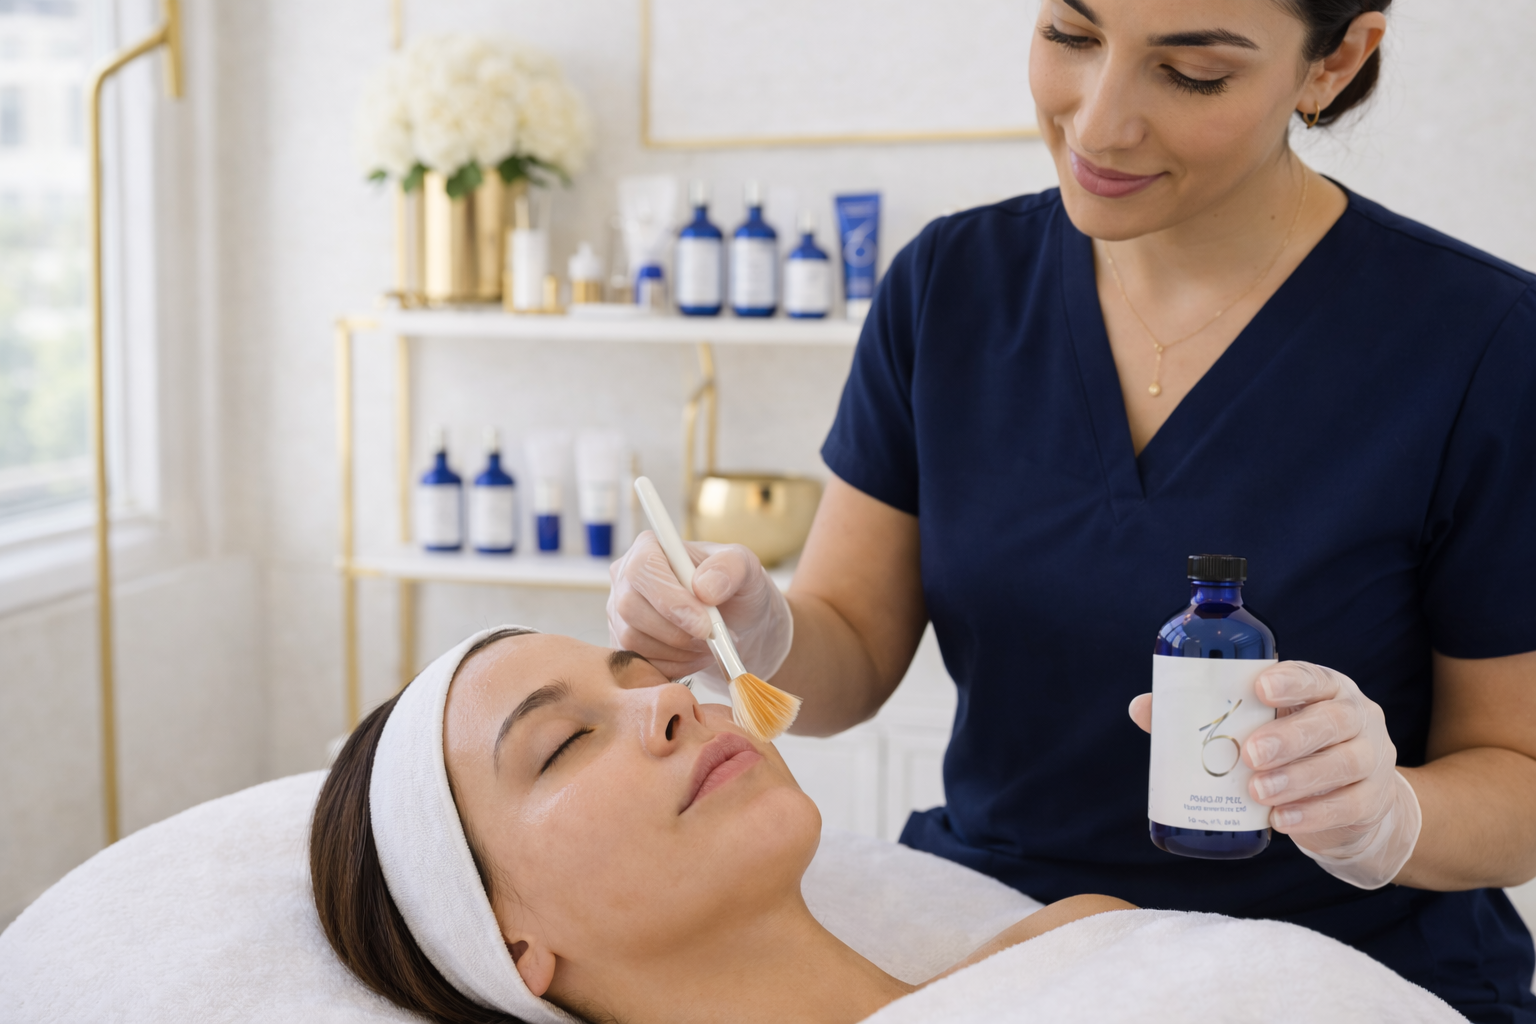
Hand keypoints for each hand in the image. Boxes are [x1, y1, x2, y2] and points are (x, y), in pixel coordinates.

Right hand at [606, 531, 792, 688]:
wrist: (735, 625)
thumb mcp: (747, 569)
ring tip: (710, 645)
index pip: (643, 569)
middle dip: (676, 631)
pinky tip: (696, 655)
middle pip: (630, 607)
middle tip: (713, 638)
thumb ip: (730, 567)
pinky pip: (639, 662)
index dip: (670, 600)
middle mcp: (626, 578)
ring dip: (679, 650)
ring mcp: (619, 613)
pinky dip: (674, 666)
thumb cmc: (737, 589)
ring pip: (633, 639)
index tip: (704, 624)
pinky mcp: (623, 644)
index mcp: (650, 548)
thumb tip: (703, 587)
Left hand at [1128, 661, 1420, 888]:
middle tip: (1251, 753)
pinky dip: (1313, 813)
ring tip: (1257, 791)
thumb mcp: (1262, 726)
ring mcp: (1371, 758)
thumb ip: (1209, 717)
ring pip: (1343, 764)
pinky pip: (1349, 805)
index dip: (1290, 681)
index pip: (1314, 676)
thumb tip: (1142, 707)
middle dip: (1290, 737)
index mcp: (1325, 689)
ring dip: (1297, 778)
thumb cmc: (1292, 750)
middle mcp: (1356, 717)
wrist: (1351, 802)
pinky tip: (1281, 820)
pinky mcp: (1372, 800)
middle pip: (1332, 721)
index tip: (1259, 687)